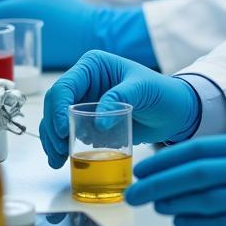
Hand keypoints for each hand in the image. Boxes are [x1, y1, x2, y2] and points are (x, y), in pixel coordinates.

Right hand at [39, 51, 200, 166]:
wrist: (173, 113)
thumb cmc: (161, 92)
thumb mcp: (143, 89)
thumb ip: (120, 98)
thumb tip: (98, 122)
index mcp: (93, 65)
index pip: (66, 85)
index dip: (59, 109)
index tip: (62, 131)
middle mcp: (84, 81)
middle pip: (55, 104)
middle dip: (52, 128)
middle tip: (57, 152)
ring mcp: (84, 101)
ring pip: (56, 119)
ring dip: (52, 140)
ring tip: (57, 160)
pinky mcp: (88, 120)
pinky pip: (67, 132)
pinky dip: (61, 146)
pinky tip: (62, 160)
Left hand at [125, 132, 225, 225]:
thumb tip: (192, 171)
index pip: (199, 149)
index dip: (166, 159)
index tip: (142, 168)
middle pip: (194, 174)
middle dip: (158, 183)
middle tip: (134, 191)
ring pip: (205, 200)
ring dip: (174, 203)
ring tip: (154, 205)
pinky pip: (224, 223)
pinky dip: (197, 222)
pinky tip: (181, 219)